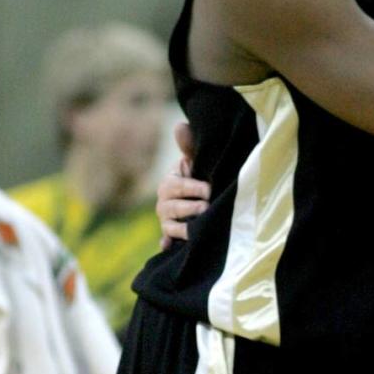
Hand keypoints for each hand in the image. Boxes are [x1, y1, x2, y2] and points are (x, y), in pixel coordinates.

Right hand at [158, 121, 208, 246]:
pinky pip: (166, 239)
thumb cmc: (197, 176)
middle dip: (189, 207)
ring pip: (171, 224)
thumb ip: (188, 147)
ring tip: (197, 228)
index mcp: (169, 183)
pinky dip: (167, 243)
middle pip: (172, 206)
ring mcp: (166, 219)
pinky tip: (168, 247)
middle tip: (206, 207)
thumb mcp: (195, 162)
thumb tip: (180, 126)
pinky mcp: (170, 233)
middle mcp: (164, 201)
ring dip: (183, 227)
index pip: (177, 185)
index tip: (209, 189)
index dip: (193, 187)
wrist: (198, 197)